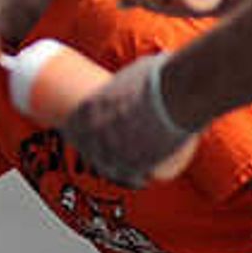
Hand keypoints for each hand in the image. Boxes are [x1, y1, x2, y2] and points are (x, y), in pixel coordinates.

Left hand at [62, 51, 194, 183]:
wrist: (178, 93)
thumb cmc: (160, 76)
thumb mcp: (136, 72)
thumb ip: (133, 79)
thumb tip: (143, 77)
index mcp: (89, 108)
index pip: (73, 125)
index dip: (76, 131)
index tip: (86, 131)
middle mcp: (95, 132)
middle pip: (88, 148)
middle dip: (94, 151)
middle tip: (109, 147)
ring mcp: (113, 150)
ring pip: (108, 166)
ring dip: (113, 168)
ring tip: (123, 165)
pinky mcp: (134, 164)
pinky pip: (130, 177)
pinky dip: (134, 179)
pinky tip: (136, 180)